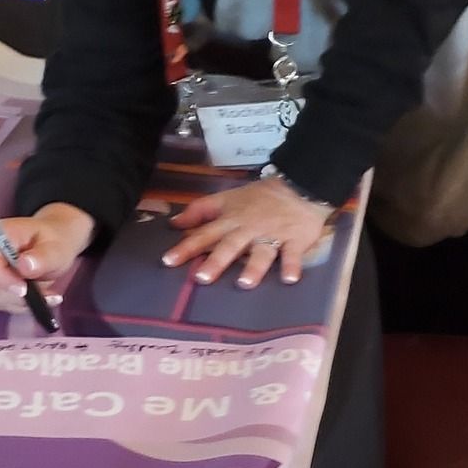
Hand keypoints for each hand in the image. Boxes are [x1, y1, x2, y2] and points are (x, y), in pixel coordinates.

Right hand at [0, 202, 94, 311]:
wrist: (53, 245)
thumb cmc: (54, 240)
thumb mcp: (56, 247)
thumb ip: (42, 257)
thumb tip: (24, 265)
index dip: (1, 278)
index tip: (24, 289)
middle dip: (18, 294)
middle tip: (46, 295)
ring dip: (24, 301)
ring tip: (47, 293)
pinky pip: (4, 303)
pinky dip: (24, 304)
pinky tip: (41, 296)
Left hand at [162, 177, 330, 288]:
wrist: (299, 185)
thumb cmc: (260, 197)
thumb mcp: (227, 198)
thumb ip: (200, 210)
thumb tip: (174, 223)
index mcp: (232, 220)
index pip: (205, 233)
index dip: (187, 246)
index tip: (168, 261)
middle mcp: (249, 230)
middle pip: (231, 246)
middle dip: (216, 261)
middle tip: (202, 277)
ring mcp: (272, 236)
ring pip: (261, 252)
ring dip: (254, 267)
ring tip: (245, 283)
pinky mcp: (295, 241)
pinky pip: (292, 255)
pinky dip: (292, 266)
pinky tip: (289, 279)